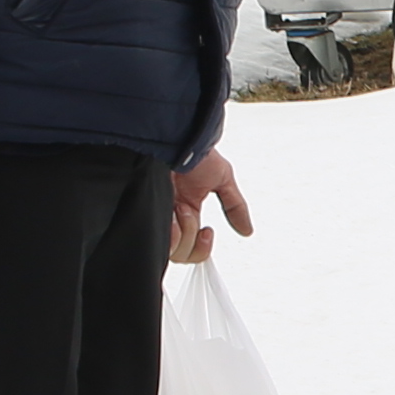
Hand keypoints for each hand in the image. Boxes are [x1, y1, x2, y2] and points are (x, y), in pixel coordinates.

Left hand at [168, 146, 254, 265]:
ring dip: (182, 230)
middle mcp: (172, 218)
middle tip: (189, 211)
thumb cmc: (197, 153)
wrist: (179, 139)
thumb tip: (248, 230)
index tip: (207, 230)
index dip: (202, 248)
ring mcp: (158, 215)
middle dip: (191, 237)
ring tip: (179, 206)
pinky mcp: (146, 213)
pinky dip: (168, 232)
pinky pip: (157, 239)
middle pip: (182, 254)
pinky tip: (171, 212)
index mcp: (189, 213)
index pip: (193, 250)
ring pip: (171, 249)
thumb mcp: (223, 179)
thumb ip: (235, 206)